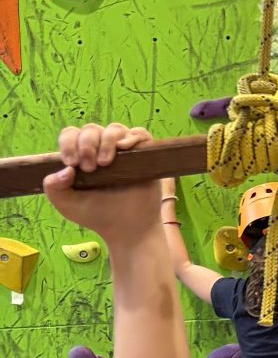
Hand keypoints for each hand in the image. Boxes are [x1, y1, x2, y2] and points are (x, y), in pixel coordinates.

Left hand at [42, 125, 158, 246]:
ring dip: (107, 141)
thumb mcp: (66, 204)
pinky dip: (133, 136)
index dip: (69, 143)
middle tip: (90, 168)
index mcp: (81, 156)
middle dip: (87, 144)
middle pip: (91, 130)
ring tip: (106, 163)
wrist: (126, 228)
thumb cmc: (96, 215)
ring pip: (115, 129)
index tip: (72, 163)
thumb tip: (66, 169)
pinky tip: (125, 148)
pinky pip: (140, 134)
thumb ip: (54, 187)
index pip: (71, 135)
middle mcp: (101, 149)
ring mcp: (124, 151)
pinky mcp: (144, 155)